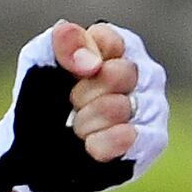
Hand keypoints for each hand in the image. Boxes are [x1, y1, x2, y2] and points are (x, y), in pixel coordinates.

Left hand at [0, 22, 164, 191]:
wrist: (38, 150)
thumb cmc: (44, 98)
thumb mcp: (42, 60)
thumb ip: (64, 43)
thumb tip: (91, 63)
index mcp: (120, 46)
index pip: (110, 41)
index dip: (79, 61)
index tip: (68, 75)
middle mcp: (144, 72)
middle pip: (120, 73)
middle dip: (83, 94)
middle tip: (71, 106)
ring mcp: (153, 106)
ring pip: (120, 108)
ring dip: (86, 122)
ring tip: (78, 128)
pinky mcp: (153, 140)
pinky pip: (126, 138)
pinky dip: (98, 144)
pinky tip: (89, 145)